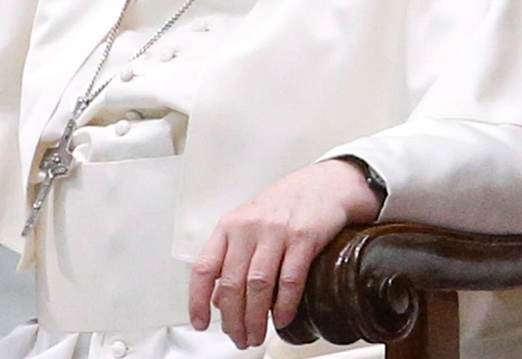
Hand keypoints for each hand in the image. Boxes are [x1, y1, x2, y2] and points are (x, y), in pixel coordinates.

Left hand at [187, 158, 381, 348]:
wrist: (324, 184)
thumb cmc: (285, 206)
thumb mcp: (248, 227)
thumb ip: (230, 260)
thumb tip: (216, 298)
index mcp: (229, 227)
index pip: (204, 268)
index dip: (197, 300)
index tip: (200, 322)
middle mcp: (248, 228)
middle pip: (231, 283)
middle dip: (232, 319)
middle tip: (238, 338)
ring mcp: (275, 232)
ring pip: (257, 285)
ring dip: (255, 318)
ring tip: (256, 336)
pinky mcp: (303, 237)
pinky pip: (289, 279)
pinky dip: (284, 305)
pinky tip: (281, 319)